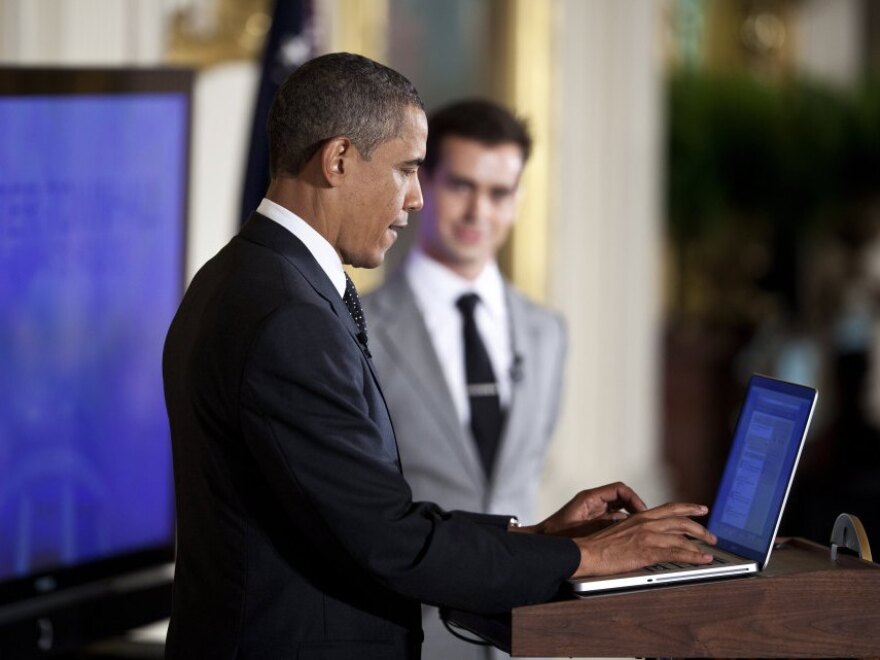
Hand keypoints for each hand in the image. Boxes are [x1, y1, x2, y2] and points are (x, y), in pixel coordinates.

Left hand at [519, 482, 647, 536]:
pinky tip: (628, 537)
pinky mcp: (595, 522)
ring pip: (620, 509)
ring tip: (640, 530)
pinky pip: (614, 520)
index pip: (619, 489)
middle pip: (622, 498)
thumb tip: (624, 522)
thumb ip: (602, 525)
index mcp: (590, 498)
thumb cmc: (556, 535)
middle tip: (646, 522)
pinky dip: (624, 526)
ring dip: (631, 518)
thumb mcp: (581, 530)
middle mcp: (594, 502)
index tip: (642, 512)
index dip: (634, 499)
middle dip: (636, 508)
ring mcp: (595, 512)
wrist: (542, 541)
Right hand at [571, 502, 716, 576]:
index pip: (670, 508)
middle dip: (700, 527)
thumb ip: (635, 529)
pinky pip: (677, 553)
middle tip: (711, 535)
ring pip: (682, 536)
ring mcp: (648, 536)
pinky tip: (703, 559)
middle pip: (681, 521)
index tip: (701, 509)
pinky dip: (694, 556)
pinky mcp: (648, 551)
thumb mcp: (619, 529)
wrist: (588, 552)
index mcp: (639, 517)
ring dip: (701, 543)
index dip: (688, 507)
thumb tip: (645, 534)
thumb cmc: (599, 545)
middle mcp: (646, 523)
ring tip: (711, 549)